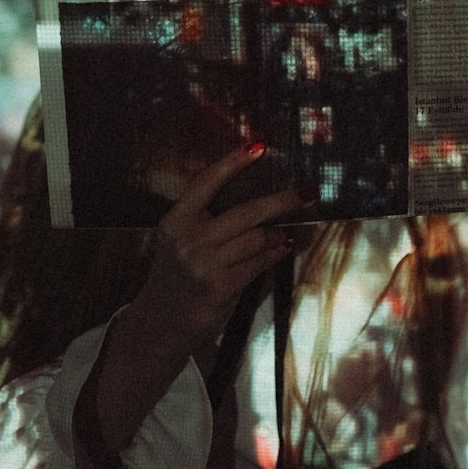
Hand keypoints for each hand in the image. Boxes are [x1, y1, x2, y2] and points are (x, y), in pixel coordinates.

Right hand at [136, 143, 306, 355]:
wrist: (160, 323)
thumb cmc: (176, 276)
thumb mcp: (178, 240)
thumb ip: (204, 219)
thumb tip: (255, 200)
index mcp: (175, 220)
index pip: (207, 182)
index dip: (233, 162)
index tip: (258, 145)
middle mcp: (188, 239)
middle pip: (246, 212)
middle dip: (282, 201)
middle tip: (307, 193)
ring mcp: (204, 264)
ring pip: (257, 238)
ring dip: (276, 235)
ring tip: (284, 233)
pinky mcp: (220, 287)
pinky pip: (258, 263)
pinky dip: (274, 254)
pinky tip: (281, 248)